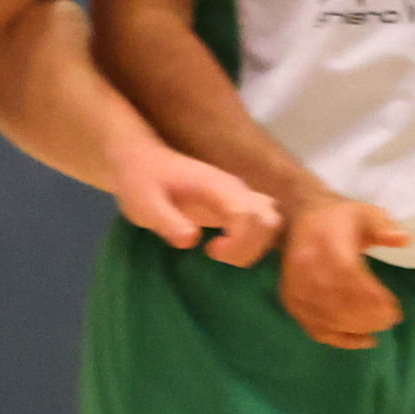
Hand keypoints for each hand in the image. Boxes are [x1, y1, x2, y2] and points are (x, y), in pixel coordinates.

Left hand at [116, 141, 280, 265]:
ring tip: (219, 250)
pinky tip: (226, 247)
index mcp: (217, 186)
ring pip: (273, 224)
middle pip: (270, 222)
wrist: (142, 160)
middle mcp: (237, 190)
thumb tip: (192, 240)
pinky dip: (254, 243)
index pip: (250, 216)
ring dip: (254, 247)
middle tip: (214, 253)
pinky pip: (264, 224)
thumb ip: (167, 221)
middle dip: (249, 249)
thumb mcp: (143, 204)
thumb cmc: (141, 181)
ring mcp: (241, 196)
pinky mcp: (239, 205)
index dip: (239, 243)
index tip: (210, 251)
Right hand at [279, 189, 410, 350]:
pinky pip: (315, 328)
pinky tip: (364, 339)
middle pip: (336, 303)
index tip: (394, 307)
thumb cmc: (339, 217)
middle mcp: (304, 269)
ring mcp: (294, 288)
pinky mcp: (291, 302)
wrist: (298, 220)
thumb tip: (403, 239)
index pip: (346, 277)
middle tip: (390, 319)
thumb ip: (384, 225)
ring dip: (357, 328)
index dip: (371, 297)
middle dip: (368, 317)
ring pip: (326, 319)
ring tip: (379, 326)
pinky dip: (341, 339)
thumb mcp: (364, 212)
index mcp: (323, 245)